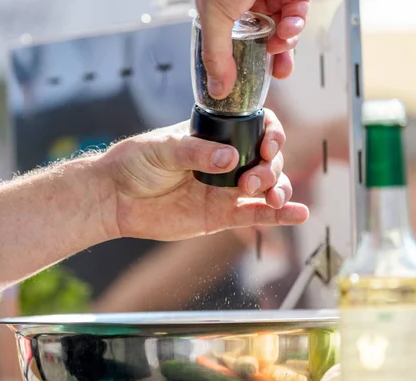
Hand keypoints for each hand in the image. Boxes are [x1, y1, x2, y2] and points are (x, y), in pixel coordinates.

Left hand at [100, 109, 308, 240]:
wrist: (115, 197)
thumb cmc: (135, 163)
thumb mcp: (162, 149)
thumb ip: (196, 153)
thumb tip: (231, 159)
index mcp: (214, 136)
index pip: (255, 128)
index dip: (271, 134)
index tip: (268, 145)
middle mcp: (225, 161)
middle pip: (267, 159)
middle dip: (270, 168)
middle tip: (251, 181)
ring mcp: (225, 189)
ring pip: (266, 187)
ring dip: (279, 190)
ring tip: (276, 199)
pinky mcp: (219, 216)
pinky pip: (254, 215)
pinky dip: (278, 216)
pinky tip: (300, 214)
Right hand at [195, 0, 309, 98]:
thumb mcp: (215, 18)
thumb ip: (217, 55)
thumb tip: (217, 90)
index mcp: (225, 12)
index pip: (238, 42)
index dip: (247, 62)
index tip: (254, 79)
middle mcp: (248, 4)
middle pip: (266, 38)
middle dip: (275, 58)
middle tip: (278, 72)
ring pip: (284, 28)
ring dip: (285, 42)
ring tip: (280, 45)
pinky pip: (298, 12)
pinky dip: (296, 24)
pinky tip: (289, 28)